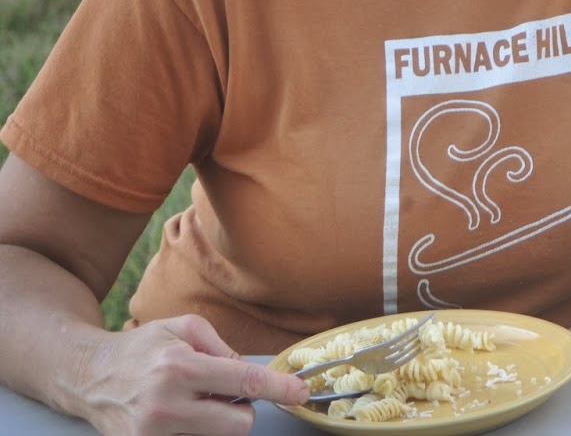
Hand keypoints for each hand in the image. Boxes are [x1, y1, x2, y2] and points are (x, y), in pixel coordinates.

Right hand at [78, 315, 307, 435]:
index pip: (243, 382)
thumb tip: (251, 374)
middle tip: (221, 392)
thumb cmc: (143, 347)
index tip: (300, 393)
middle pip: (237, 423)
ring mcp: (151, 433)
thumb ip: (223, 348)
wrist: (89, 376)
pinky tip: (177, 414)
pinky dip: (194, 430)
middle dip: (240, 408)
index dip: (278, 389)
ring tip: (190, 400)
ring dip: (214, 420)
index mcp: (179, 366)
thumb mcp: (184, 328)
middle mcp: (165, 404)